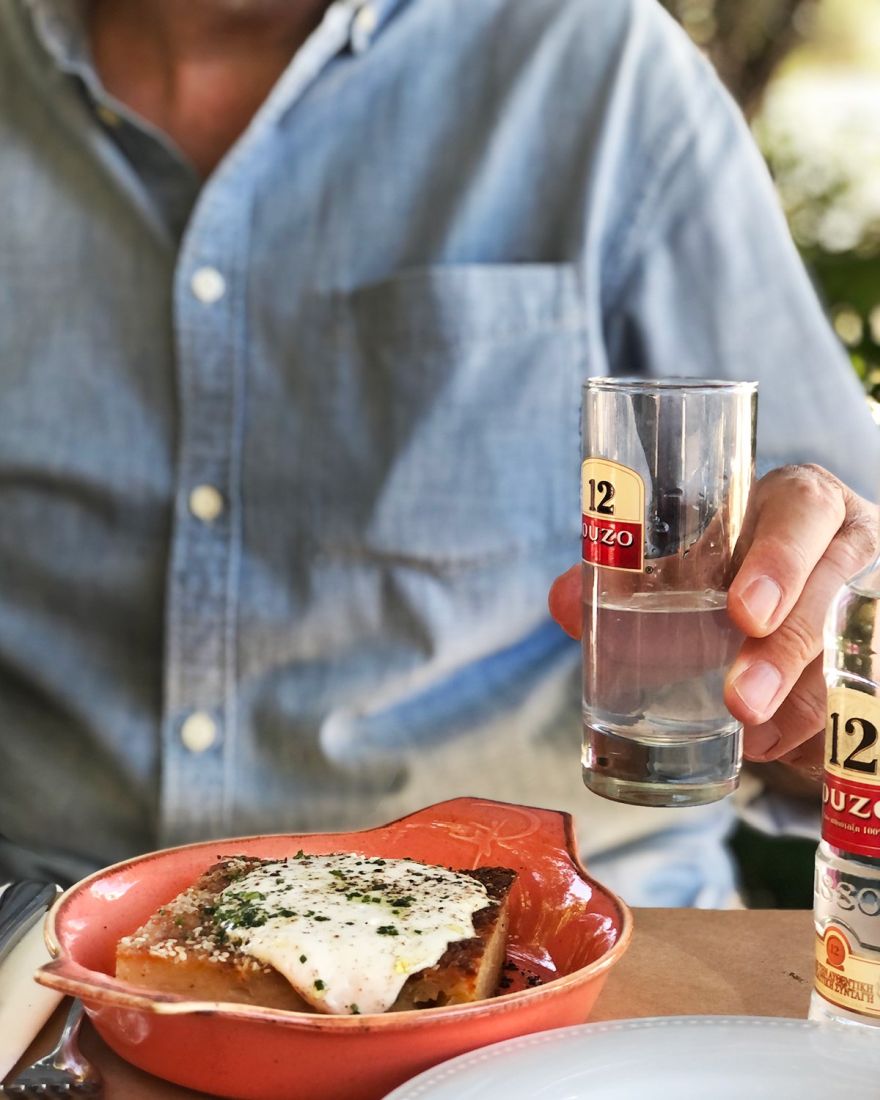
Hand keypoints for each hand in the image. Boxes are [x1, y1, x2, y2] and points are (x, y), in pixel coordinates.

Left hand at [548, 464, 878, 778]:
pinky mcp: (879, 649)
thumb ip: (635, 581)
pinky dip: (825, 723)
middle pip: (835, 585)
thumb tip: (562, 600)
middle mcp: (849, 541)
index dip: (778, 561)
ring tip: (752, 737)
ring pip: (858, 642)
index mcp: (796, 502)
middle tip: (740, 700)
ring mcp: (878, 594)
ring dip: (806, 697)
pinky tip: (783, 746)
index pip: (801, 508)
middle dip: (787, 647)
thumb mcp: (697, 571)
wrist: (807, 605)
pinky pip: (869, 686)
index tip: (741, 614)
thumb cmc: (743, 574)